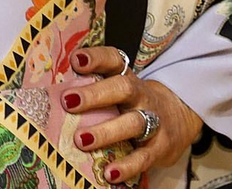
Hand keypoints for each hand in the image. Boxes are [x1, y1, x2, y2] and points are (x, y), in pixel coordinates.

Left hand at [60, 45, 203, 184]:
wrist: (180, 117)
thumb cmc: (136, 104)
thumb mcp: (120, 90)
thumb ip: (94, 90)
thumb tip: (51, 95)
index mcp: (128, 78)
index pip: (114, 60)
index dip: (96, 57)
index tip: (76, 60)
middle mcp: (141, 96)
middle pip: (123, 88)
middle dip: (95, 95)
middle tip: (68, 101)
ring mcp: (154, 121)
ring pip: (134, 123)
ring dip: (106, 131)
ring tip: (81, 140)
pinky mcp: (161, 148)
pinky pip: (144, 157)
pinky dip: (127, 166)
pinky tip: (109, 174)